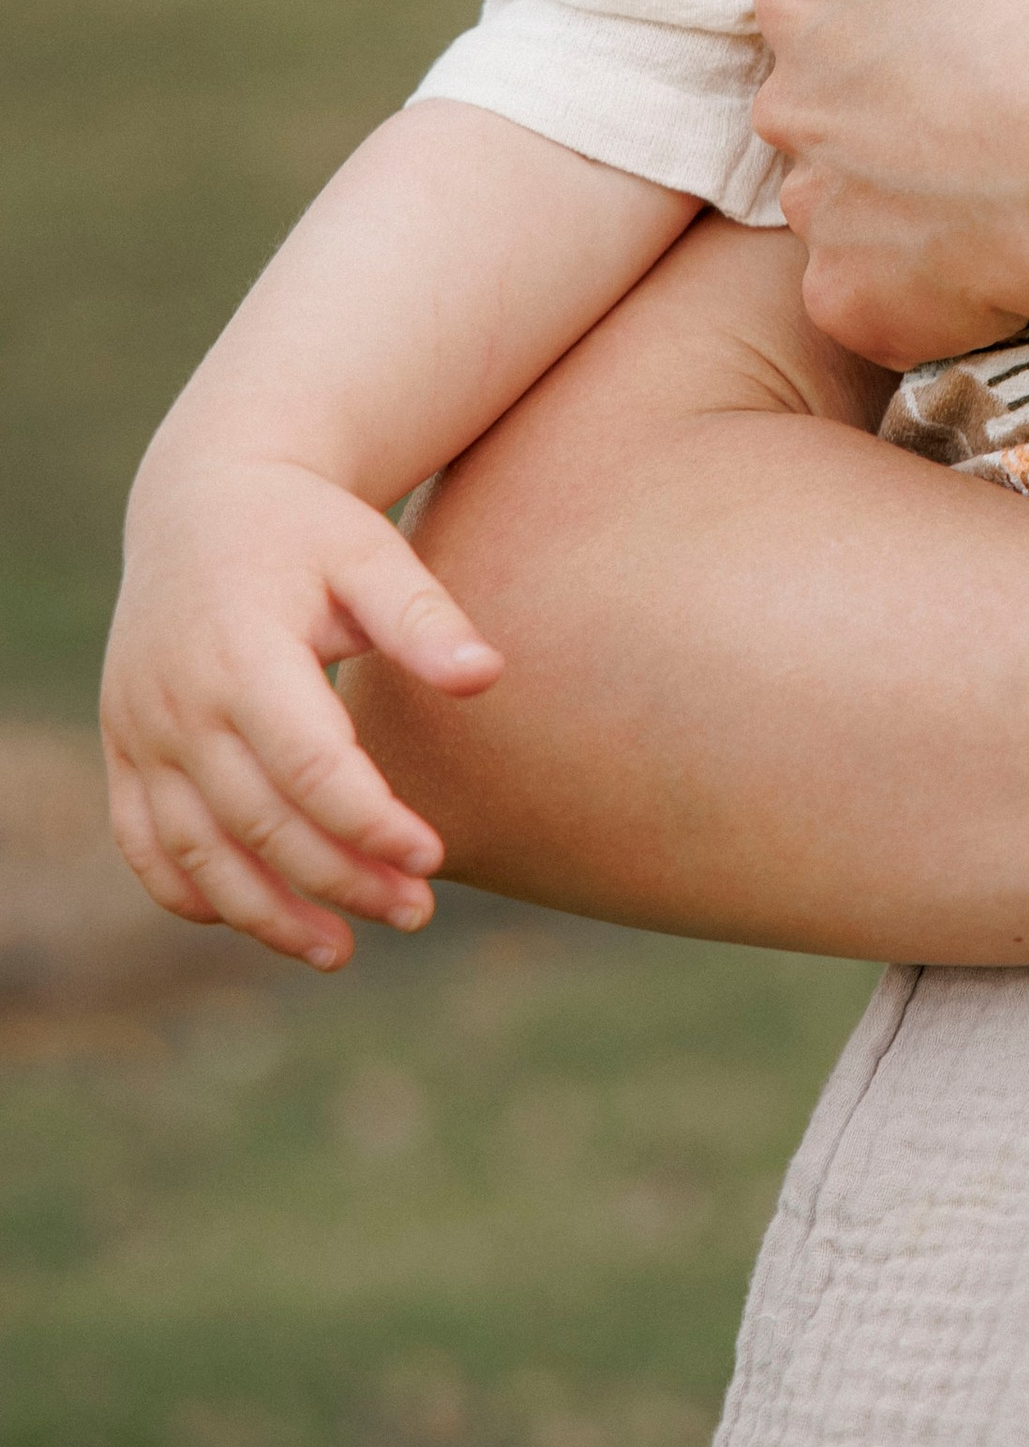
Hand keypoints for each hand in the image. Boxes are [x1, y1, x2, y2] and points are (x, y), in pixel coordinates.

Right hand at [102, 452, 500, 968]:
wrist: (202, 497)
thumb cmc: (305, 527)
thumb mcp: (369, 550)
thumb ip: (423, 616)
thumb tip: (487, 677)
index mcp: (241, 652)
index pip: (309, 766)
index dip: (369, 822)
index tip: (433, 855)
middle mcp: (177, 702)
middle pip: (260, 822)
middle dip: (339, 878)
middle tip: (416, 910)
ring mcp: (140, 730)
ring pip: (196, 853)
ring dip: (266, 913)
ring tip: (342, 950)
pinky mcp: (123, 747)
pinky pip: (145, 843)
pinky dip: (193, 892)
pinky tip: (259, 916)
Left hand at [753, 0, 1028, 367]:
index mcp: (801, 1)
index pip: (821, 2)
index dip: (896, 12)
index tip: (968, 22)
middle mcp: (785, 109)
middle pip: (823, 102)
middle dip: (887, 104)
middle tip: (989, 100)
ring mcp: (817, 214)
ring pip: (848, 200)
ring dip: (905, 194)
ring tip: (1003, 179)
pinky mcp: (852, 302)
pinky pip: (872, 296)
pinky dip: (919, 286)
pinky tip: (990, 257)